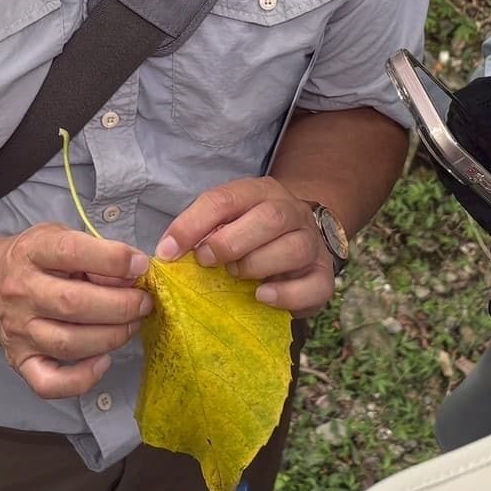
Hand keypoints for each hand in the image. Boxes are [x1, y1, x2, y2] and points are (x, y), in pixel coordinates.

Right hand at [0, 224, 152, 398]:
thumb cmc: (36, 260)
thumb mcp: (61, 238)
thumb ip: (96, 252)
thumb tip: (133, 276)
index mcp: (31, 252)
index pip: (70, 251)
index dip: (112, 259)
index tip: (139, 266)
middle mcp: (20, 292)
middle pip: (73, 304)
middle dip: (121, 305)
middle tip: (144, 303)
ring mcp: (18, 330)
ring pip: (69, 344)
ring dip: (112, 337)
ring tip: (131, 325)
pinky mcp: (20, 360)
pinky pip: (49, 383)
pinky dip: (81, 379)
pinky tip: (102, 362)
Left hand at [158, 178, 333, 314]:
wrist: (299, 243)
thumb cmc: (250, 237)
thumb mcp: (225, 224)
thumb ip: (201, 234)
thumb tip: (167, 254)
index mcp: (260, 193)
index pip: (226, 199)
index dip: (193, 224)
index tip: (168, 252)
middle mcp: (291, 212)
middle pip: (270, 218)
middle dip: (230, 242)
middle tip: (206, 261)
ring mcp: (312, 243)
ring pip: (295, 247)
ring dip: (257, 264)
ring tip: (236, 276)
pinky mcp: (323, 276)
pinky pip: (314, 285)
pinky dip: (286, 294)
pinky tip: (262, 297)